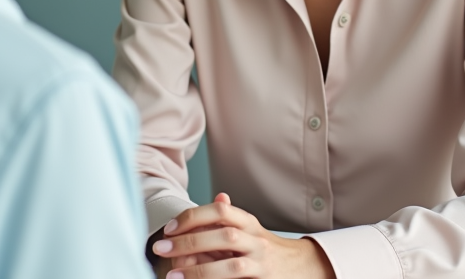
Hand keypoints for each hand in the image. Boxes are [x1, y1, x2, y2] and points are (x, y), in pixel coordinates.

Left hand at [151, 193, 334, 278]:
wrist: (303, 267)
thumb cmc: (265, 248)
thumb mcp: (250, 228)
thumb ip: (229, 217)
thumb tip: (217, 195)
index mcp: (249, 223)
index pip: (221, 210)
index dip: (193, 217)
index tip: (169, 229)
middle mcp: (257, 241)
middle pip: (224, 235)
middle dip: (190, 242)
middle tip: (161, 248)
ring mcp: (262, 264)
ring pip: (232, 265)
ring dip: (200, 271)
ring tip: (174, 275)